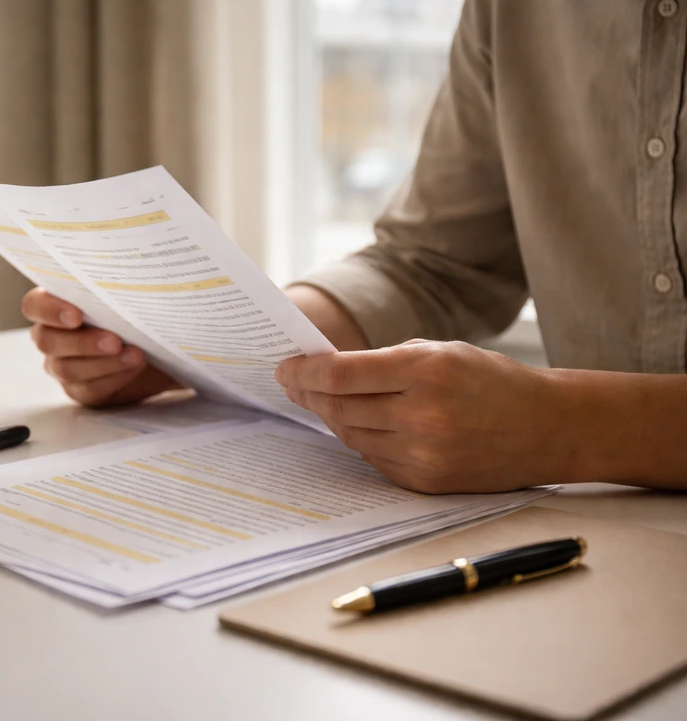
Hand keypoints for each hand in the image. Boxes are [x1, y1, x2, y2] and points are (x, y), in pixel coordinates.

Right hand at [22, 287, 179, 406]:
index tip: (76, 315)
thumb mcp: (125, 295)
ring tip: (135, 355)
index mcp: (54, 305)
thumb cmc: (135, 310)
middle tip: (114, 341)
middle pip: (47, 341)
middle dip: (82, 342)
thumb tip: (125, 275)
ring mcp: (62, 366)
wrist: (155, 343)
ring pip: (68, 369)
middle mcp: (51, 336)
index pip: (34, 306)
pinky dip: (114, 378)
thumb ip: (112, 287)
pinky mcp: (81, 390)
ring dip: (103, 362)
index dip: (49, 310)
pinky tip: (134, 367)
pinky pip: (89, 389)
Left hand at [275, 340, 564, 493]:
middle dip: (309, 395)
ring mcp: (424, 453)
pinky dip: (361, 440)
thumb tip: (326, 371)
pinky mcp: (425, 482)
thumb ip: (384, 361)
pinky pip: (374, 459)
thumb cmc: (492, 380)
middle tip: (293, 384)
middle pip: (339, 408)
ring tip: (322, 401)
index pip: (341, 375)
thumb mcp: (441, 351)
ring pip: (351, 436)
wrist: (548, 428)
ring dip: (332, 417)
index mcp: (426, 371)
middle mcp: (422, 415)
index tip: (285, 368)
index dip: (304, 372)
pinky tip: (358, 424)